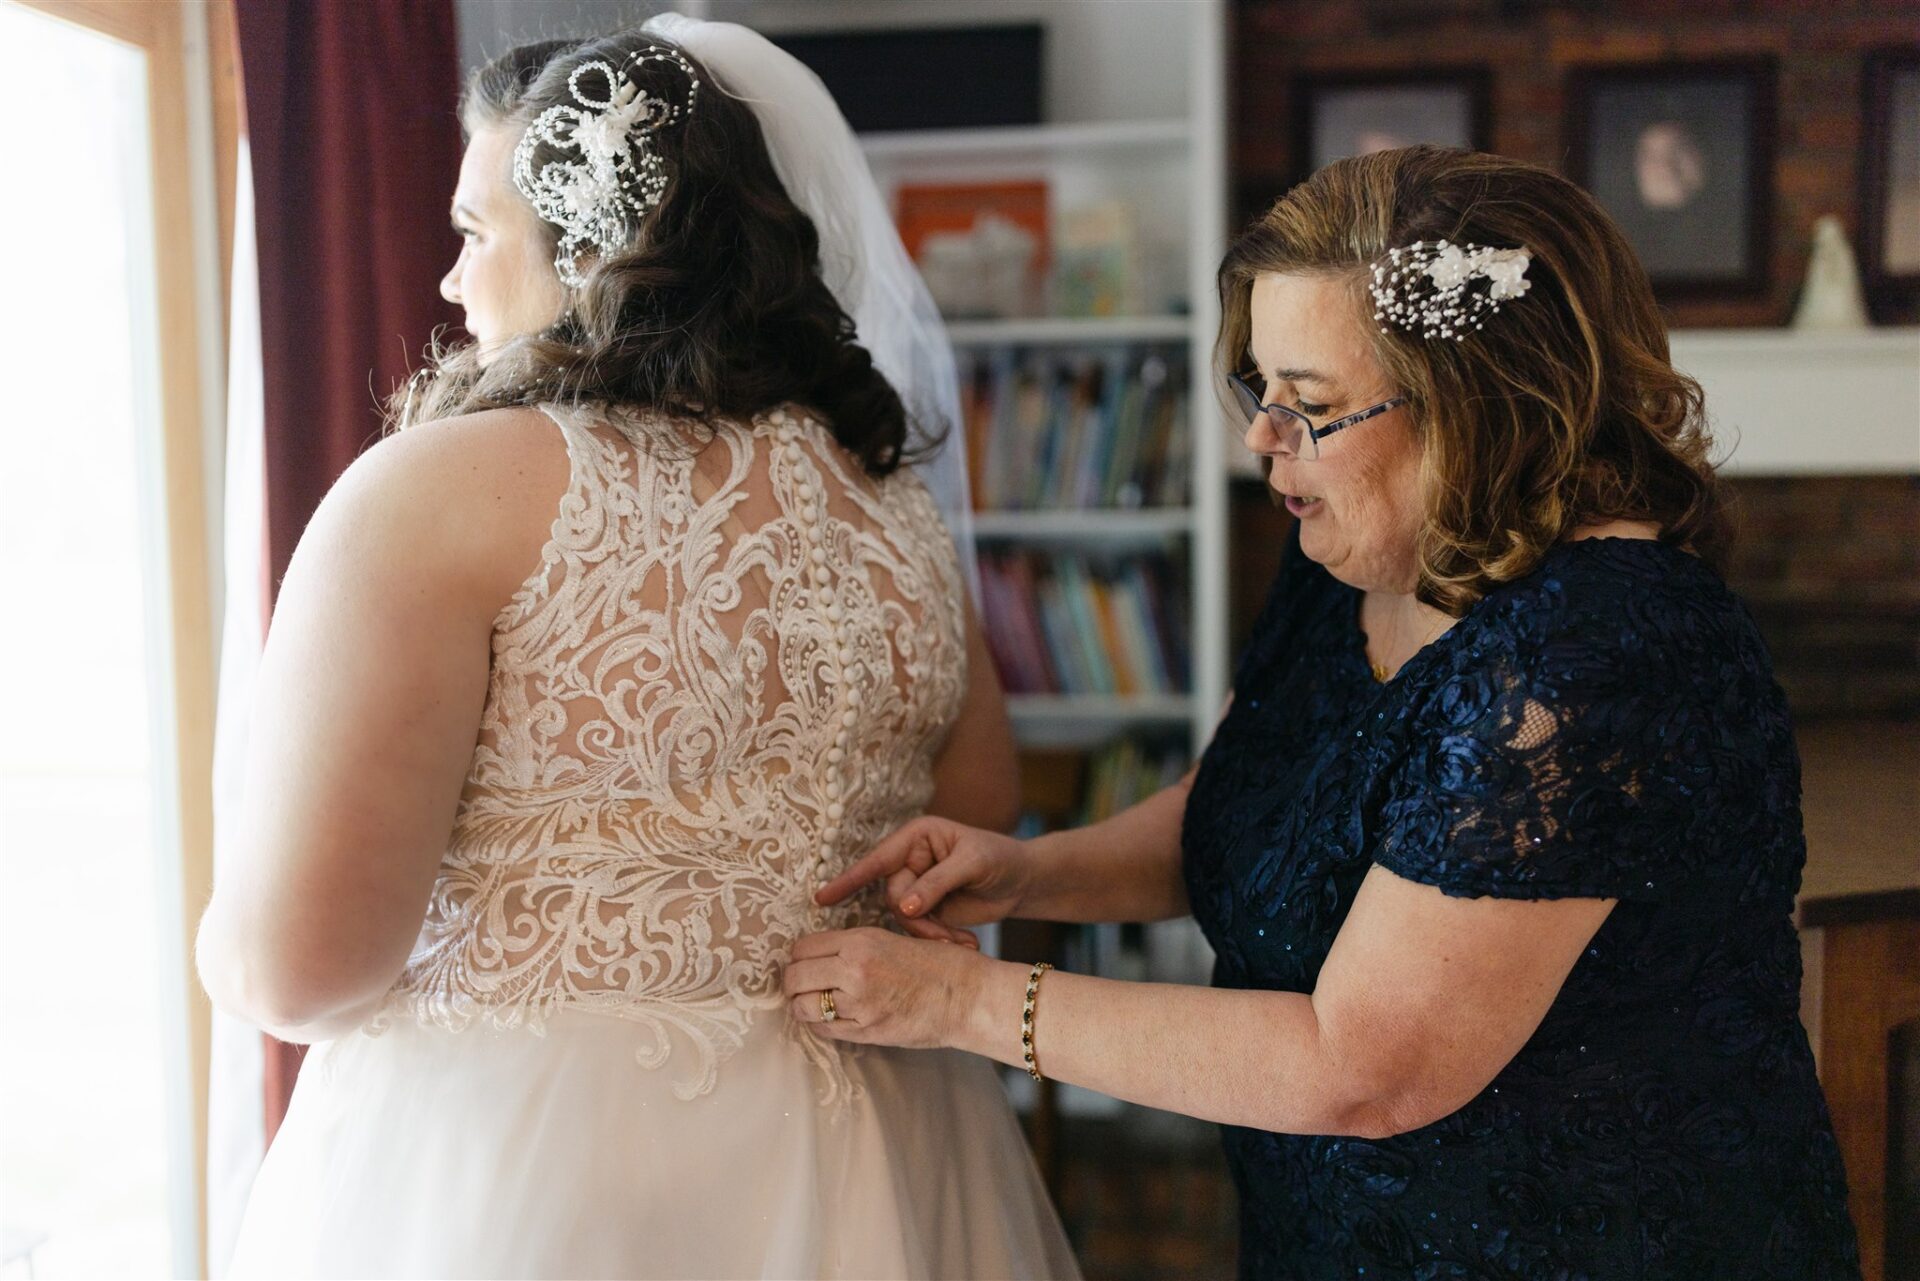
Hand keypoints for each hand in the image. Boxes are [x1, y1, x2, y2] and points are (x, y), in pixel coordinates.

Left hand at [784, 926, 988, 1048]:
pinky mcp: (867, 1032)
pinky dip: (818, 1025)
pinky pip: (823, 1030)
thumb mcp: (893, 939)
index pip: (803, 947)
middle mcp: (854, 970)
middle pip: (795, 976)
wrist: (968, 996)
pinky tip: (828, 1019)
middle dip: (792, 982)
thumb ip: (855, 947)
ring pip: (803, 1006)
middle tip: (800, 985)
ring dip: (802, 1005)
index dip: (799, 956)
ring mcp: (859, 1004)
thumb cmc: (939, 964)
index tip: (804, 962)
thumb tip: (820, 956)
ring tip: (812, 1003)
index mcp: (861, 941)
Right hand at [813, 816, 1033, 936]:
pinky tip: (964, 944)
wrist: (1023, 881)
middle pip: (892, 897)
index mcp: (916, 837)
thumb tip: (904, 907)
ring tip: (963, 943)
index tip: (821, 898)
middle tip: (949, 937)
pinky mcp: (926, 910)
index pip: (877, 859)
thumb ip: (936, 882)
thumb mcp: (973, 864)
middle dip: (918, 920)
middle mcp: (910, 860)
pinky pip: (918, 930)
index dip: (849, 879)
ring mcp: (916, 886)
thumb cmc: (1000, 859)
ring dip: (930, 935)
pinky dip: (939, 941)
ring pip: (903, 919)